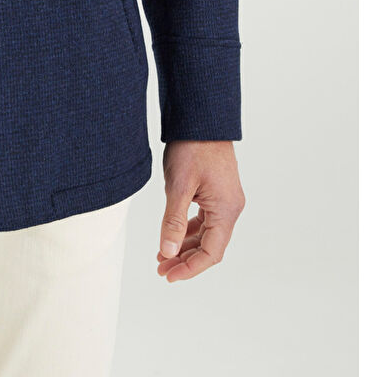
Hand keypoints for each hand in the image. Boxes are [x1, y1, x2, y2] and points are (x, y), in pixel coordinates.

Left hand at [156, 140, 244, 282]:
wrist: (201, 116)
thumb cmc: (192, 146)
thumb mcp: (179, 185)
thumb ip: (173, 221)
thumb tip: (167, 252)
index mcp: (226, 210)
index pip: (211, 252)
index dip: (190, 268)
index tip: (168, 275)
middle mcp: (230, 207)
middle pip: (210, 246)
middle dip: (185, 259)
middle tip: (161, 268)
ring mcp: (224, 199)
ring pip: (207, 233)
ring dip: (186, 245)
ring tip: (162, 255)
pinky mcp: (216, 190)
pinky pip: (204, 218)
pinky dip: (188, 229)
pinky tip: (173, 234)